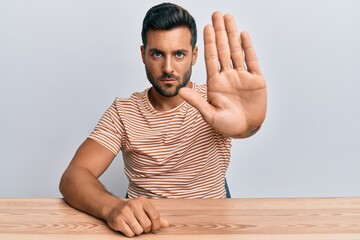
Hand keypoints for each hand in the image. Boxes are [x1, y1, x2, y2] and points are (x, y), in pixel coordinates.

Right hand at [105, 196, 168, 237]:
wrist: (113, 208)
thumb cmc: (132, 210)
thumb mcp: (144, 210)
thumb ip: (155, 216)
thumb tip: (167, 224)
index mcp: (142, 201)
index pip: (155, 215)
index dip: (156, 225)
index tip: (155, 229)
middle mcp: (133, 205)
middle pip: (147, 224)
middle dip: (146, 229)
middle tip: (143, 227)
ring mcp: (125, 212)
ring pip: (138, 230)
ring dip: (138, 232)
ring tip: (134, 226)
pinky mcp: (118, 220)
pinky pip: (130, 233)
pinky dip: (130, 233)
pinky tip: (127, 227)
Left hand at [179, 12, 266, 136]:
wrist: (246, 130)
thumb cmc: (227, 126)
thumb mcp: (210, 115)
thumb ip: (197, 102)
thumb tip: (180, 91)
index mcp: (215, 83)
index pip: (211, 58)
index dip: (209, 42)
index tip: (206, 27)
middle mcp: (228, 76)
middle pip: (223, 49)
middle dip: (220, 32)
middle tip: (216, 14)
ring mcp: (242, 77)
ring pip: (237, 51)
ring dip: (232, 34)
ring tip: (228, 18)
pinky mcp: (256, 80)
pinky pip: (252, 61)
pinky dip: (248, 48)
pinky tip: (243, 35)